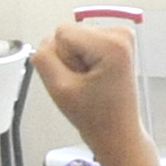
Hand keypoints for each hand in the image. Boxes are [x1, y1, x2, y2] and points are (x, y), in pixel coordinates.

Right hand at [32, 21, 165, 165]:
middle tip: (83, 84)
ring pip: (75, 38)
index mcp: (111, 43)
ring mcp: (121, 37)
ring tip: (90, 83)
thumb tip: (43, 42)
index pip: (61, 33)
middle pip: (69, 33)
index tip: (77, 80)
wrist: (117, 132)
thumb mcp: (59, 89)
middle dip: (69, 59)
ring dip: (76, 62)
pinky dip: (84, 61)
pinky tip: (95, 78)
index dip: (60, 59)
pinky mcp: (117, 42)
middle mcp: (120, 33)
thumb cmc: (95, 117)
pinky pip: (84, 43)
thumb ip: (43, 59)